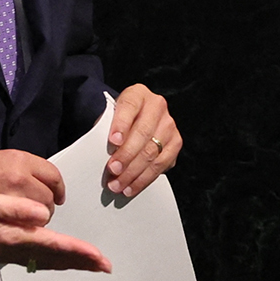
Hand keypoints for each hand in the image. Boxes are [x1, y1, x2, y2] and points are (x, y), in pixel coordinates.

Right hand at [0, 187, 111, 272]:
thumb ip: (13, 208)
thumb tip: (41, 215)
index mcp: (12, 236)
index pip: (54, 245)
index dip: (79, 251)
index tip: (100, 258)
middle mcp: (10, 249)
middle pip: (53, 259)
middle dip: (80, 262)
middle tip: (104, 267)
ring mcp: (3, 252)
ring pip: (43, 261)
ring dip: (67, 262)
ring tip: (87, 263)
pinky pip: (32, 259)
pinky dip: (49, 260)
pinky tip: (52, 257)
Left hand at [105, 83, 179, 197]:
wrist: (133, 122)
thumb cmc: (117, 121)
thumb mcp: (109, 118)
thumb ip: (106, 130)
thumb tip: (103, 155)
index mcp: (138, 94)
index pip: (129, 106)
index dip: (121, 124)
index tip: (112, 142)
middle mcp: (157, 106)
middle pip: (142, 133)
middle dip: (126, 155)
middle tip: (112, 171)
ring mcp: (169, 125)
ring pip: (152, 152)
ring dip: (133, 172)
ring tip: (118, 185)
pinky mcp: (175, 143)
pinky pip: (161, 164)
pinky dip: (144, 179)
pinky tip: (131, 186)